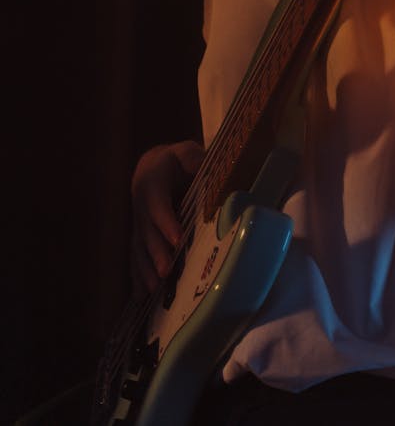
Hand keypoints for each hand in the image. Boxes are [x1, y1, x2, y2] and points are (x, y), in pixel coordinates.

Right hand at [130, 139, 204, 294]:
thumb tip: (206, 168)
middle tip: (166, 271)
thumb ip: (193, 158)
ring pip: (138, 248)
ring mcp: (138, 224)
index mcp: (152, 184)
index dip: (166, 222)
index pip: (158, 205)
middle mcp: (141, 207)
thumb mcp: (184, 152)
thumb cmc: (175, 161)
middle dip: (156, 253)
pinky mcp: (138, 236)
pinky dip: (137, 276)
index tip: (177, 239)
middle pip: (147, 232)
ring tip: (153, 290)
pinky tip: (140, 296)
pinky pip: (135, 257)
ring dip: (144, 269)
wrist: (152, 166)